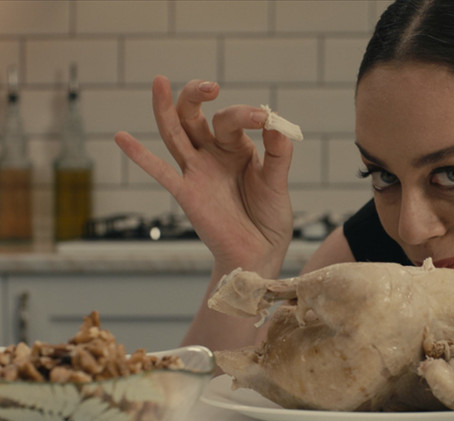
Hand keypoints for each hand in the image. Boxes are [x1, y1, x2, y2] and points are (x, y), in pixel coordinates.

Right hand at [114, 76, 293, 276]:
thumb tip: (275, 123)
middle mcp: (213, 155)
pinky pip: (160, 173)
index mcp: (237, 148)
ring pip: (175, 134)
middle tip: (210, 86)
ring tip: (160, 80)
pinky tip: (121, 137)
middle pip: (194, 116)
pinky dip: (141, 156)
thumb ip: (278, 154)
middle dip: (197, 96)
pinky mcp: (187, 195)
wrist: (260, 253)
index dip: (246, 115)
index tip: (264, 118)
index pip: (232, 120)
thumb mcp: (278, 182)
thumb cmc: (269, 217)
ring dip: (165, 108)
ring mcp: (197, 172)